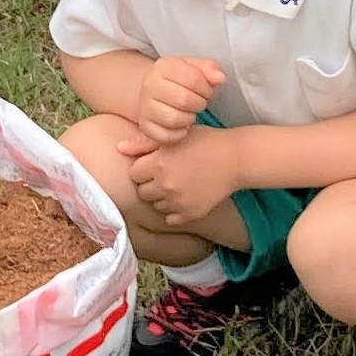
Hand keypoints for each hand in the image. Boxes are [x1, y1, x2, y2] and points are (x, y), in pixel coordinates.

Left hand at [122, 125, 240, 227]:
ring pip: (155, 206)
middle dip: (151, 184)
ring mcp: (177, 201)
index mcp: (157, 163)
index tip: (157, 163)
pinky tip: (185, 197)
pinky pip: (170, 219)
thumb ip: (143, 142)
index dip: (144, 167)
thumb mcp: (175, 136)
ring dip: (162, 198)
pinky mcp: (190, 214)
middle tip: (168, 174)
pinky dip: (174, 211)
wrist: (235, 158)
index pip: (134, 173)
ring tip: (178, 184)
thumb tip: (119, 148)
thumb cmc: (204, 141)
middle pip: (142, 192)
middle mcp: (164, 184)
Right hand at [136, 56, 224, 146]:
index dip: (207, 88)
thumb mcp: (195, 68)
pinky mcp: (145, 127)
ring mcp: (145, 107)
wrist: (156, 94)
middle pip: (183, 100)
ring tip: (190, 112)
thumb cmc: (180, 81)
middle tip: (200, 102)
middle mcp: (149, 86)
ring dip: (189, 118)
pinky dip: (180, 133)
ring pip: (174, 119)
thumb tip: (220, 78)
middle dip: (199, 103)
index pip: (192, 79)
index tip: (208, 90)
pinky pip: (166, 136)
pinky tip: (182, 124)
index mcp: (163, 67)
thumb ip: (210, 69)